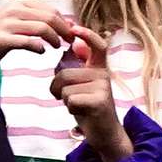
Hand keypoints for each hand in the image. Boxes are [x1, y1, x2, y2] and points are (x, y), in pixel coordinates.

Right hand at [0, 0, 74, 68]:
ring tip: (56, 47)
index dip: (65, 22)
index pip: (51, 9)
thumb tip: (66, 24)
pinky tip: (41, 52)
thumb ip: (37, 21)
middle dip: (64, 31)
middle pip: (50, 17)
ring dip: (54, 39)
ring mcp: (6, 23)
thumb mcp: (16, 23)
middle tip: (69, 42)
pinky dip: (39, 48)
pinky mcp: (1, 39)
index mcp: (18, 2)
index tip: (71, 34)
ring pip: (42, 28)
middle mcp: (13, 9)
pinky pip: (28, 42)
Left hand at [50, 25, 130, 161]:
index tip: (73, 28)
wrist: (105, 133)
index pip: (97, 45)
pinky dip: (70, 108)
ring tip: (76, 104)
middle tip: (65, 97)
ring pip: (66, 88)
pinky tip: (81, 112)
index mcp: (99, 67)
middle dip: (56, 88)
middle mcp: (103, 74)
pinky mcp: (100, 101)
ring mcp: (103, 87)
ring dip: (64, 99)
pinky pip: (71, 100)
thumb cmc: (88, 106)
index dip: (86, 34)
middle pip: (64, 73)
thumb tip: (73, 45)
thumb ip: (76, 66)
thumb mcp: (81, 84)